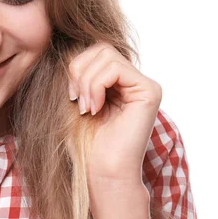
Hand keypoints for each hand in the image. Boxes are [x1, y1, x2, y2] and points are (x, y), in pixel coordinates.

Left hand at [68, 41, 161, 184]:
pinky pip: (115, 68)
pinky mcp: (149, 91)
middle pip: (101, 48)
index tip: (71, 96)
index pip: (96, 51)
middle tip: (76, 100)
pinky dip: (96, 85)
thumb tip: (68, 47)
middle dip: (79, 71)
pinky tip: (95, 108)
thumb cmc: (86, 141)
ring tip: (86, 107)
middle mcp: (135, 81)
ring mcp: (144, 85)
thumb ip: (78, 72)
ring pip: (107, 56)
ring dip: (87, 81)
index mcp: (119, 82)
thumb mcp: (76, 98)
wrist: (100, 171)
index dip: (76, 67)